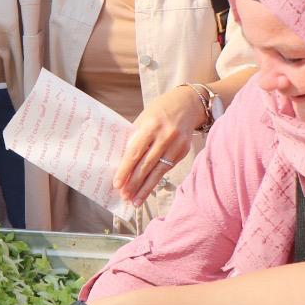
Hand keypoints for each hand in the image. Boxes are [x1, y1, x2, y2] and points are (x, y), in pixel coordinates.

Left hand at [114, 87, 202, 206]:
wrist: (188, 104)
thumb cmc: (159, 112)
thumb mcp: (143, 119)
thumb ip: (134, 138)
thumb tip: (120, 162)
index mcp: (150, 126)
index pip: (135, 152)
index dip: (125, 170)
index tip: (116, 184)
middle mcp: (165, 136)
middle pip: (146, 165)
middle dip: (134, 183)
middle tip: (124, 196)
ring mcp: (177, 145)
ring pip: (158, 171)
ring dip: (145, 188)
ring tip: (135, 201)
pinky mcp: (184, 152)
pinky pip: (166, 169)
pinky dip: (155, 181)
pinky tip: (147, 190)